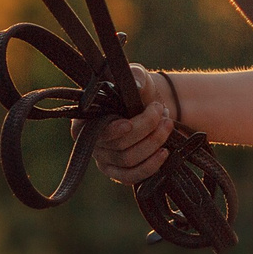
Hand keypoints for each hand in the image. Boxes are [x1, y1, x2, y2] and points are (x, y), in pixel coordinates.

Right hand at [93, 65, 176, 186]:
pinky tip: (164, 152)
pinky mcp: (119, 173)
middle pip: (118, 146)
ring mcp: (105, 161)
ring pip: (129, 160)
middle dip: (146, 128)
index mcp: (85, 121)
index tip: (128, 124)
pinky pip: (132, 177)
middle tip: (161, 111)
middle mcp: (93, 144)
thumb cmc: (136, 90)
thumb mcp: (135, 76)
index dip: (112, 130)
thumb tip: (137, 87)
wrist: (150, 105)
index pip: (94, 131)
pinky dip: (151, 166)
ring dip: (153, 142)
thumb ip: (135, 77)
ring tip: (167, 124)